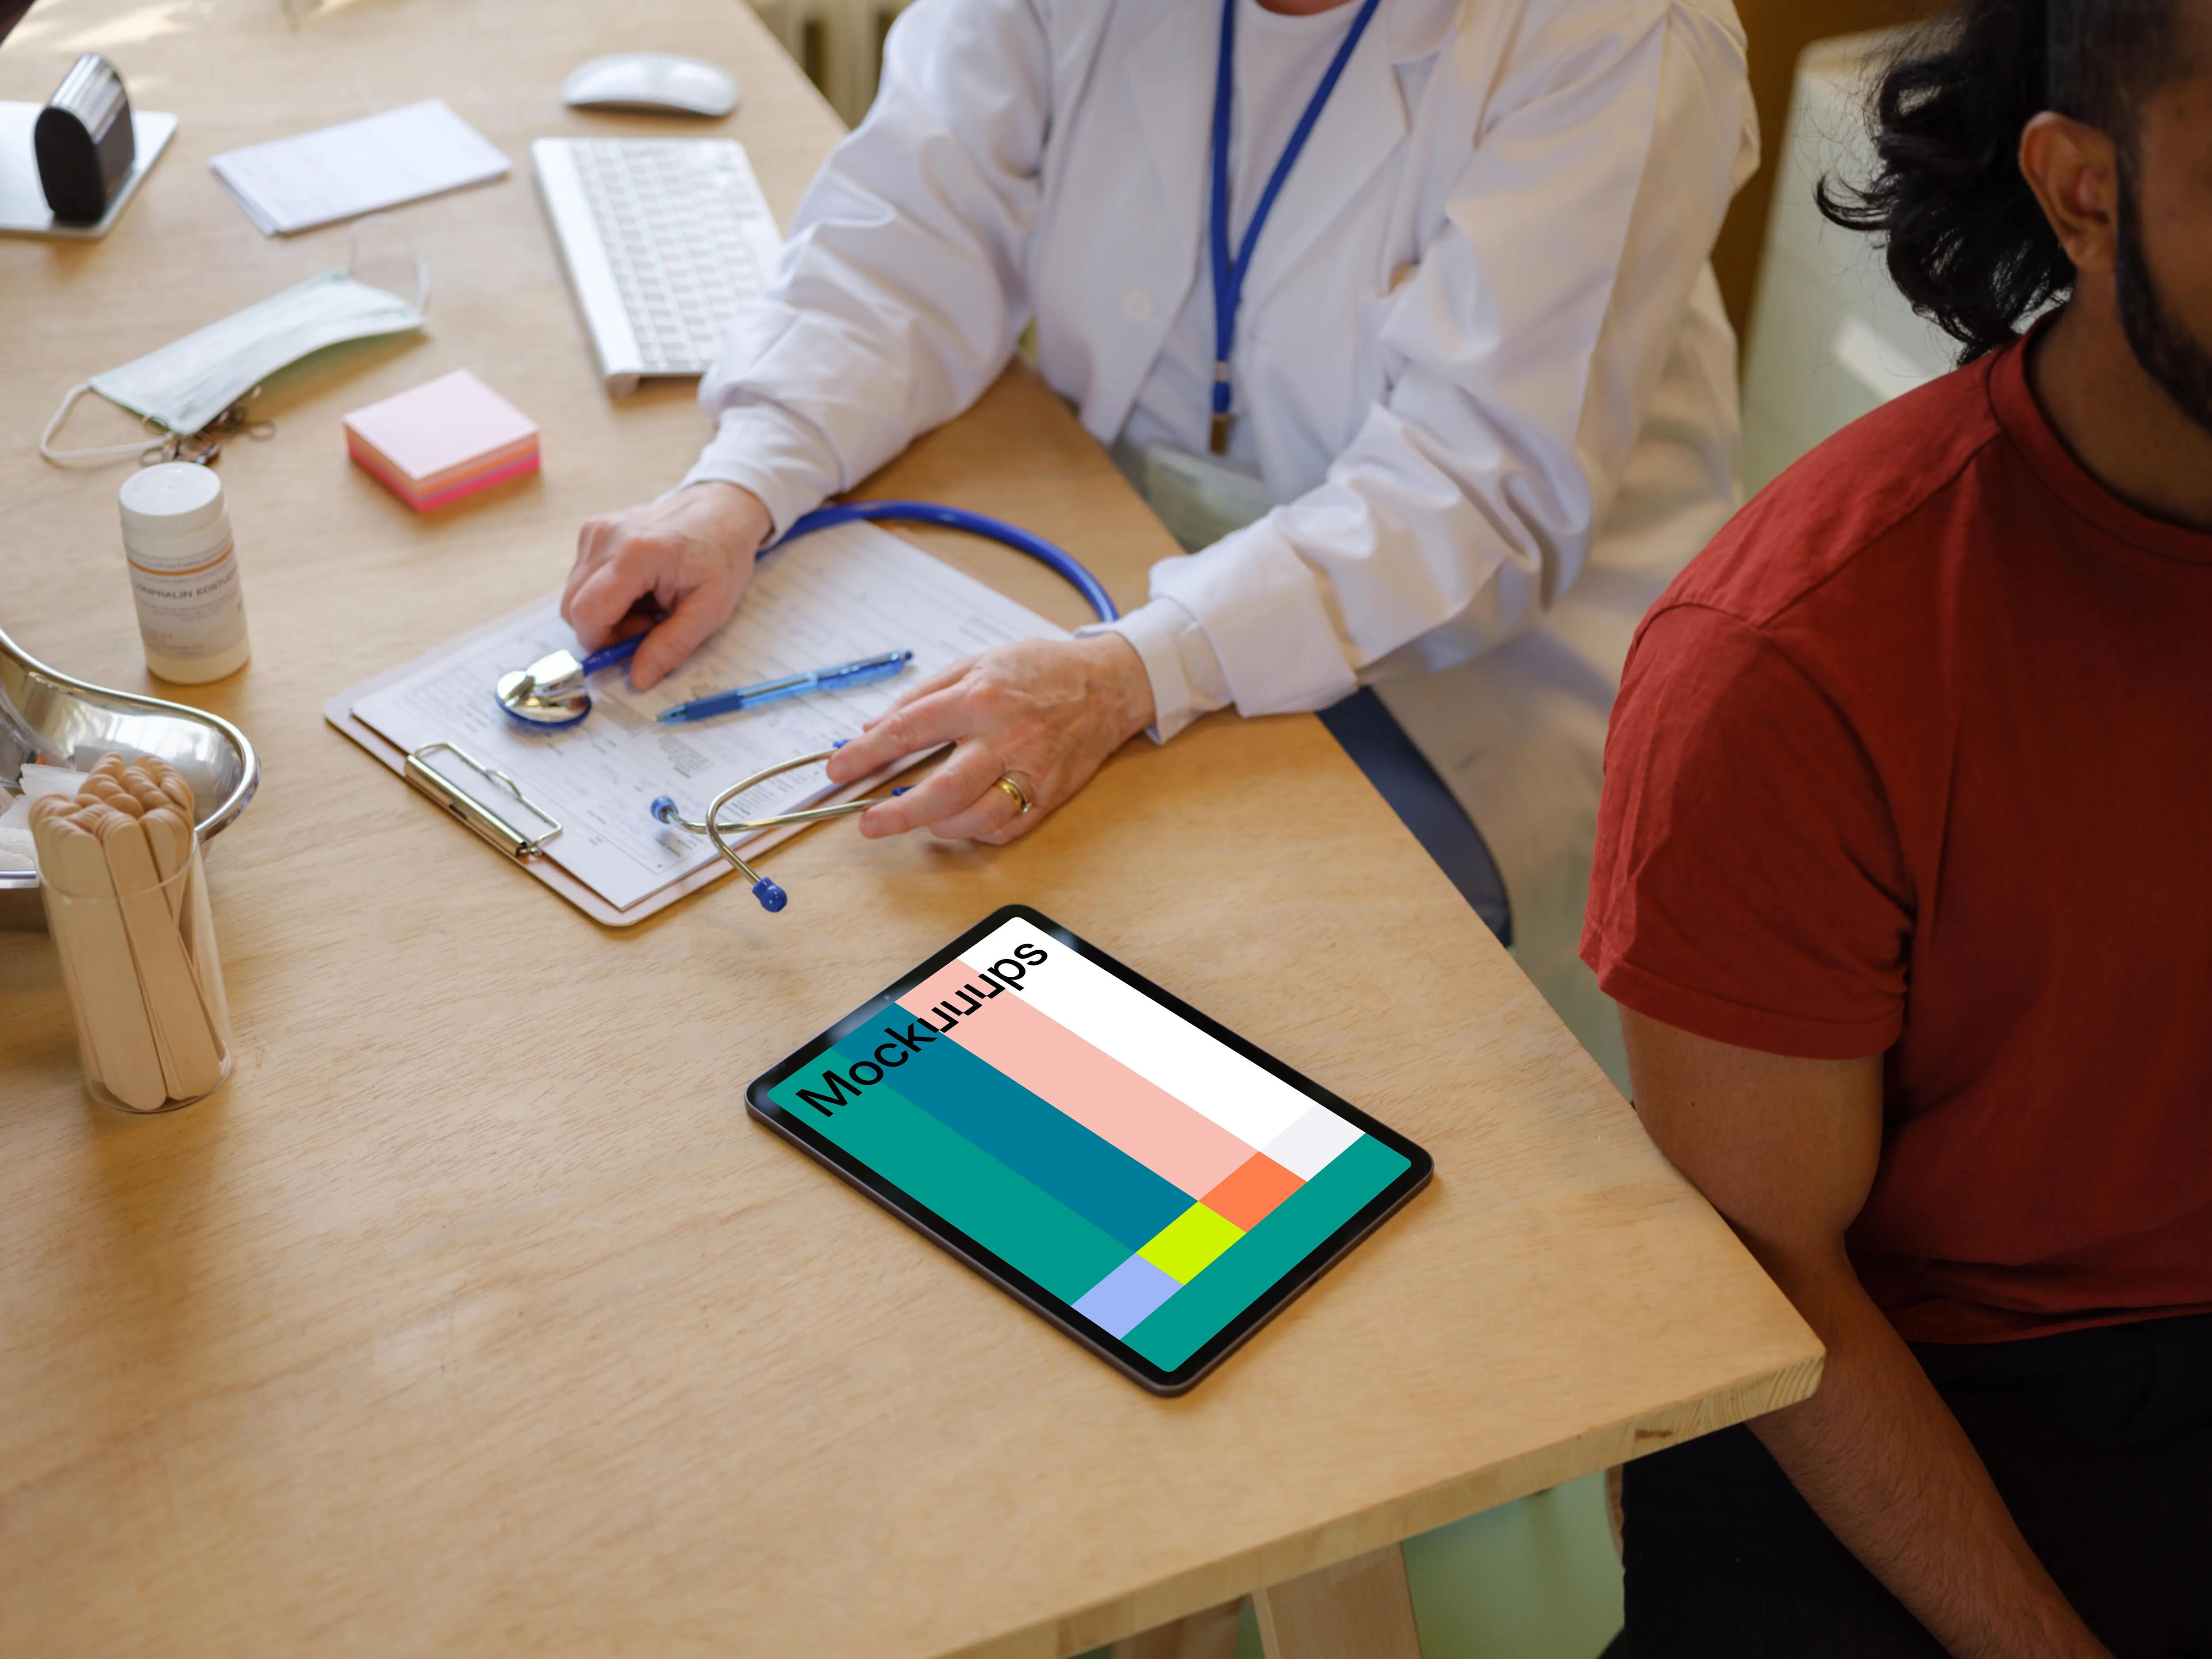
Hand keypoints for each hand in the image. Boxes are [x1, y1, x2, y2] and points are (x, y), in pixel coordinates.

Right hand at [562, 481, 773, 689]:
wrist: (721, 509)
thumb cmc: (722, 556)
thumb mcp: (710, 610)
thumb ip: (671, 647)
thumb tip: (638, 680)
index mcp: (635, 555)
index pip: (587, 613)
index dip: (602, 643)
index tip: (635, 645)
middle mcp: (605, 537)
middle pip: (573, 607)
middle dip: (605, 630)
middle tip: (648, 625)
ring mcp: (595, 530)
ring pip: (575, 595)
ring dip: (607, 612)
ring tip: (648, 604)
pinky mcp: (592, 530)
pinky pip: (582, 579)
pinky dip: (605, 593)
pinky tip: (639, 587)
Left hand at [823, 635, 1155, 843]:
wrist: (1107, 684)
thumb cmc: (1039, 670)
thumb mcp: (975, 663)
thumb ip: (923, 697)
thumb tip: (875, 729)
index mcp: (980, 697)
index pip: (909, 730)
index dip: (867, 753)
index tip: (839, 769)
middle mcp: (1005, 736)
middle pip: (945, 787)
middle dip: (900, 812)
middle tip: (870, 823)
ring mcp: (1031, 769)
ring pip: (979, 817)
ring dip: (939, 826)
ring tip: (919, 822)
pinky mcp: (1050, 793)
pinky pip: (1007, 827)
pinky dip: (977, 832)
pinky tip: (961, 821)